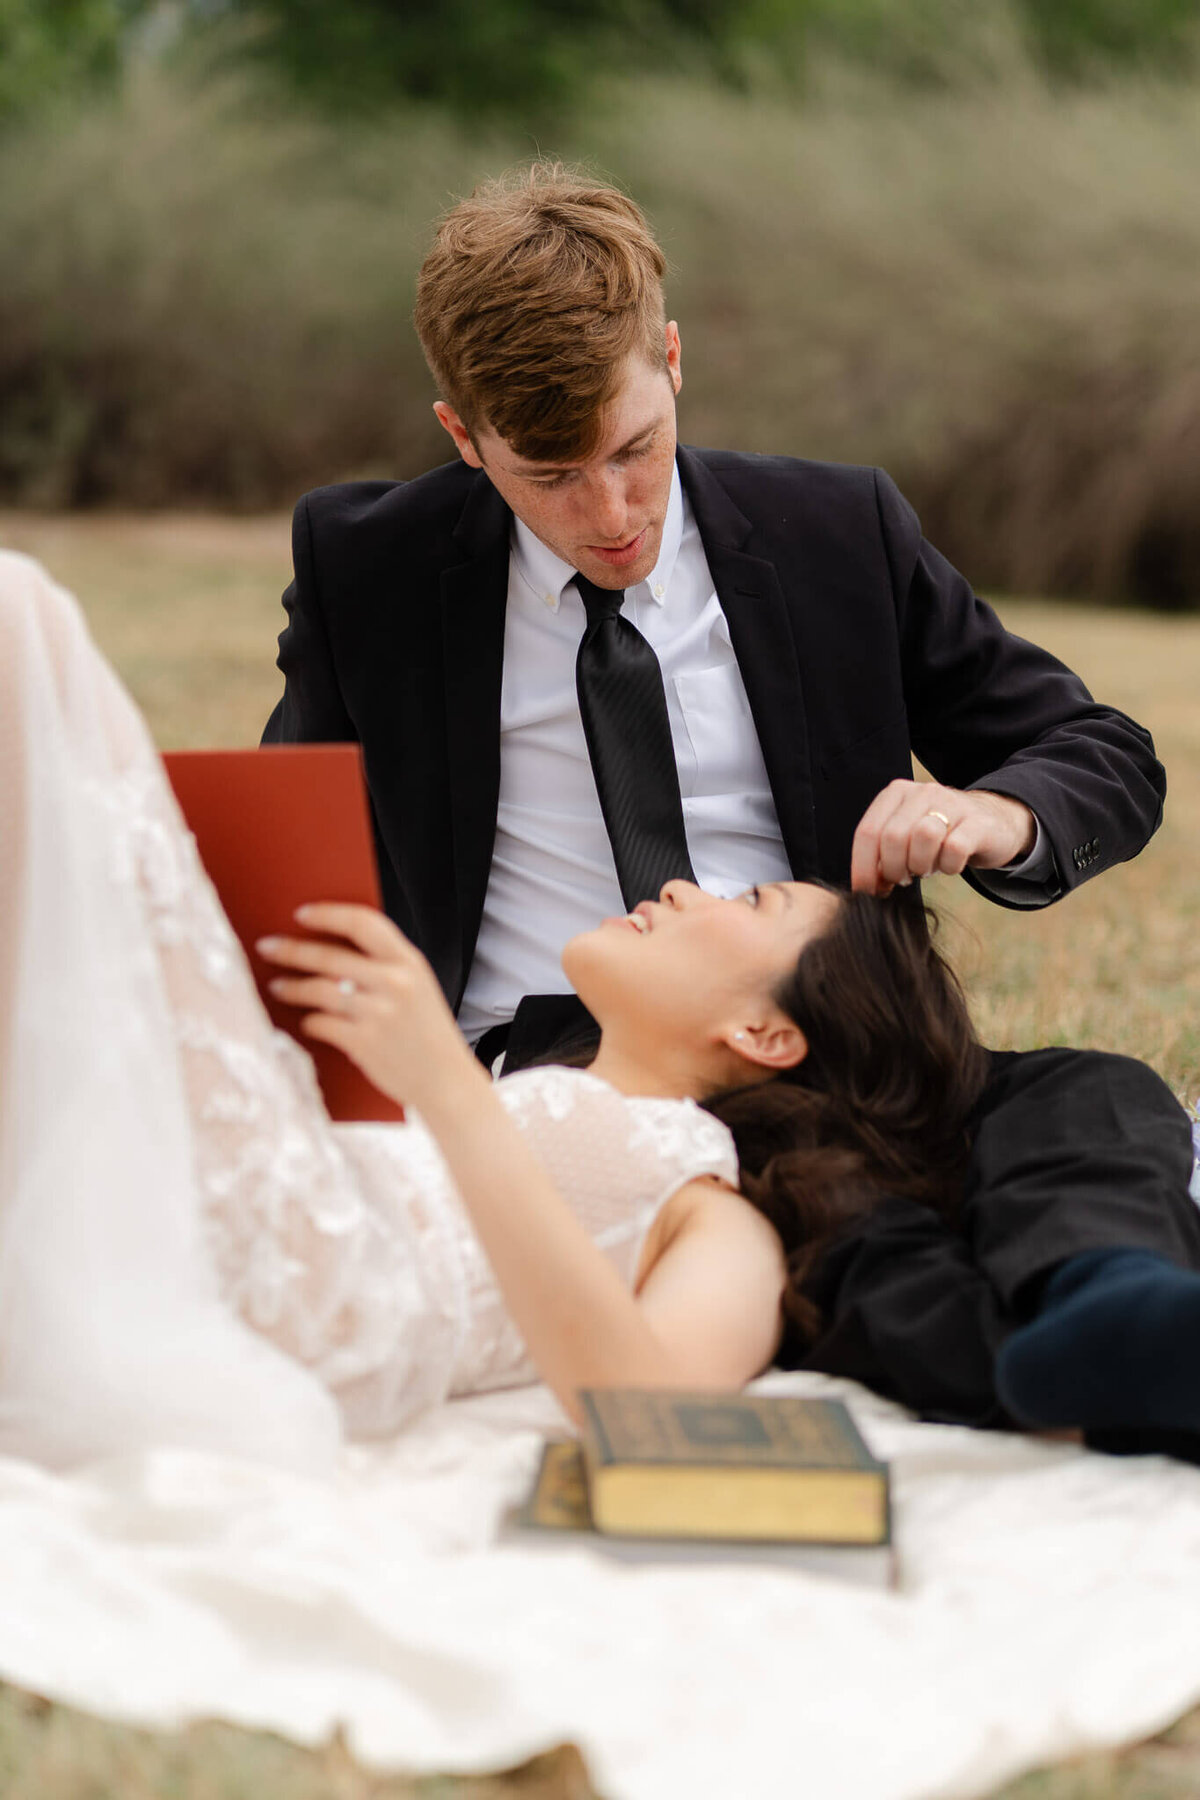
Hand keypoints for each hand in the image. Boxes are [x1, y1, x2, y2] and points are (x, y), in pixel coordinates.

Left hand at [257, 903, 478, 1109]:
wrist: (446, 1082)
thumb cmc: (426, 1033)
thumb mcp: (418, 987)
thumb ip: (385, 965)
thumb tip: (327, 947)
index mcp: (410, 962)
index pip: (363, 923)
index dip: (327, 914)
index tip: (300, 914)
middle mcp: (394, 983)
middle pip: (330, 955)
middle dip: (292, 949)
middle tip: (266, 945)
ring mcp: (378, 1014)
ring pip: (319, 989)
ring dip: (292, 986)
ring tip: (276, 985)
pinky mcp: (363, 1044)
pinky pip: (320, 1023)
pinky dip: (309, 1021)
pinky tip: (305, 1020)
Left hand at [850, 783, 1035, 895]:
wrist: (993, 822)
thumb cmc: (940, 836)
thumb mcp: (906, 836)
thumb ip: (882, 853)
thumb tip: (864, 884)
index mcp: (897, 793)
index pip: (867, 832)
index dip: (863, 867)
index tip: (867, 890)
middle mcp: (923, 792)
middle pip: (892, 837)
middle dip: (893, 869)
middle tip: (903, 879)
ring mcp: (952, 804)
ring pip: (923, 837)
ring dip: (920, 865)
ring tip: (926, 868)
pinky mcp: (977, 822)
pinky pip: (954, 849)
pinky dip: (948, 866)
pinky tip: (950, 865)